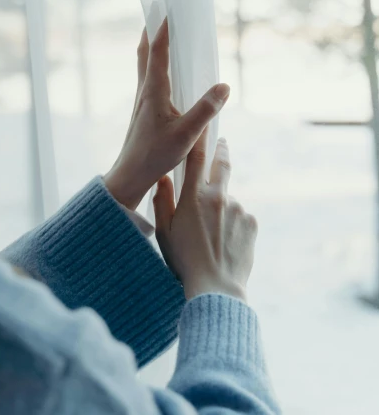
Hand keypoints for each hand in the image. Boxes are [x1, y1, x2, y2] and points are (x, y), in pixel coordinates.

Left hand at [103, 20, 229, 210]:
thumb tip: (224, 86)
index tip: (169, 10)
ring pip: (144, 65)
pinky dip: (154, 65)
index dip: (164, 31)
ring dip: (151, 47)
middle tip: (157, 12)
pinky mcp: (144, 111)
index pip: (158, 53)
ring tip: (160, 34)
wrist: (131, 175)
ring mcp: (142, 101)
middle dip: (152, 31)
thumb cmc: (155, 155)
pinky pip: (148, 79)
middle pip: (145, 53)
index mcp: (153, 91)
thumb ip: (206, 110)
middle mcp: (145, 91)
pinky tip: (164, 72)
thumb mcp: (186, 134)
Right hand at [153, 136, 256, 301]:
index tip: (203, 127)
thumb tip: (162, 178)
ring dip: (222, 207)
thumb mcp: (164, 231)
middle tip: (221, 144)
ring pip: (229, 199)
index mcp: (194, 197)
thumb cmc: (184, 260)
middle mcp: (219, 197)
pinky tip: (225, 241)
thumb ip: (162, 201)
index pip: (197, 158)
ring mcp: (238, 209)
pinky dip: (234, 223)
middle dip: (221, 151)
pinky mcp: (252, 223)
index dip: (200, 139)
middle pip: (222, 165)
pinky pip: (241, 216)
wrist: (216, 286)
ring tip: (213, 234)